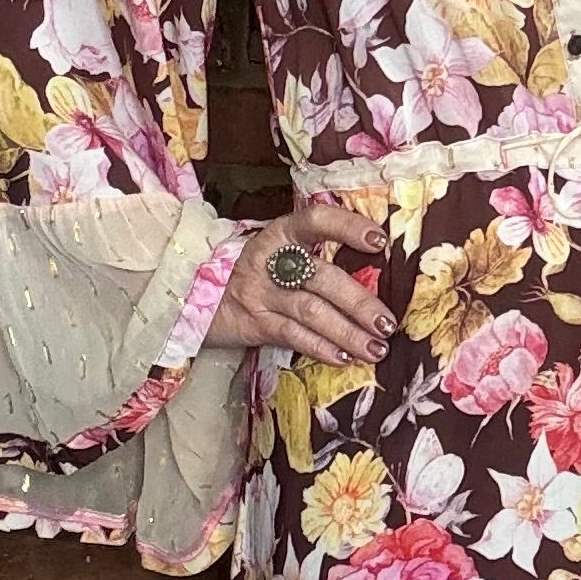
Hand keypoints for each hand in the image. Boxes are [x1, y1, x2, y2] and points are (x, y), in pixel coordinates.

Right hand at [204, 201, 391, 368]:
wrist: (193, 292)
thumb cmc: (255, 271)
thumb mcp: (279, 251)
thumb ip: (314, 254)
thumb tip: (375, 269)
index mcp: (282, 233)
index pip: (316, 220)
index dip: (347, 227)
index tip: (379, 241)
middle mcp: (270, 259)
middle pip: (320, 278)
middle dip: (358, 302)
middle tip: (387, 323)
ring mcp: (260, 292)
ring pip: (310, 311)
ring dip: (347, 332)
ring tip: (376, 348)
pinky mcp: (253, 322)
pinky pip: (292, 336)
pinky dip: (320, 348)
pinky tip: (344, 359)